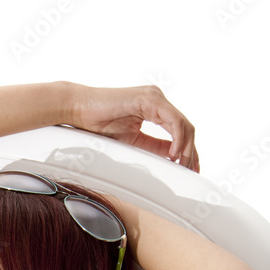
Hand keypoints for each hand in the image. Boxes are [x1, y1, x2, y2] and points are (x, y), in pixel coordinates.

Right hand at [68, 83, 198, 171]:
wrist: (79, 110)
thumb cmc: (98, 125)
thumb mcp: (132, 142)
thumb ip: (152, 147)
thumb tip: (170, 159)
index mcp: (154, 109)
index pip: (179, 131)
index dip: (187, 151)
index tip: (190, 169)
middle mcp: (157, 101)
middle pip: (185, 128)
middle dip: (190, 152)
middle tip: (190, 172)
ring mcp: (155, 98)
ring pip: (183, 124)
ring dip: (186, 148)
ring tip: (182, 165)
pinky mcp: (149, 99)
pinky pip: (173, 120)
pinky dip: (177, 138)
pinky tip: (174, 153)